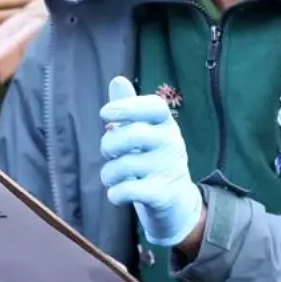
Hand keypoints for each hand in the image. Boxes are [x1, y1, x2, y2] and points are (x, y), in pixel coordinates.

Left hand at [99, 76, 202, 246]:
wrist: (176, 201)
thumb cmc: (153, 159)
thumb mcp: (144, 132)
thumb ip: (129, 109)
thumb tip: (118, 80)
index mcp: (167, 124)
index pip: (154, 106)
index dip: (128, 106)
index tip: (104, 113)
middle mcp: (171, 143)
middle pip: (132, 135)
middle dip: (108, 144)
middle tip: (108, 152)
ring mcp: (168, 169)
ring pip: (123, 166)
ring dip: (107, 174)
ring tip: (112, 176)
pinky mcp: (161, 194)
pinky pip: (126, 190)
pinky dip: (114, 193)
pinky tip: (117, 193)